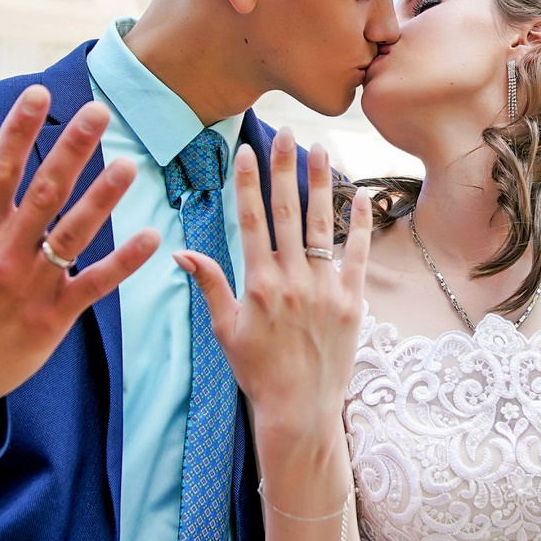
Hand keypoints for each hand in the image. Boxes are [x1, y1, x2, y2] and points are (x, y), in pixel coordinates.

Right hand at [0, 86, 160, 432]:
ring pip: (73, 233)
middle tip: (100, 112)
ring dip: (103, 198)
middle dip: (72, 149)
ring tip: (129, 164)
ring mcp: (30, 285)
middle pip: (44, 192)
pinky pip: (93, 285)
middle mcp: (4, 253)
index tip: (38, 92)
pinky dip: (122, 262)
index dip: (18, 129)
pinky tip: (149, 237)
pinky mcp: (52, 318)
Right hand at [174, 130, 373, 482]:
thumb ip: (209, 285)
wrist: (298, 409)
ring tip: (322, 148)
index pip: (252, 221)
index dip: (249, 183)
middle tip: (285, 132)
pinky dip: (359, 224)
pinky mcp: (351, 301)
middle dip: (284, 168)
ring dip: (322, 183)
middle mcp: (291, 280)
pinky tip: (360, 194)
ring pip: (321, 225)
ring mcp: (324, 289)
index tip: (247, 150)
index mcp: (257, 284)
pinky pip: (358, 255)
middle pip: (287, 212)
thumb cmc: (256, 371)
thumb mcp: (224, 329)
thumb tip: (181, 252)